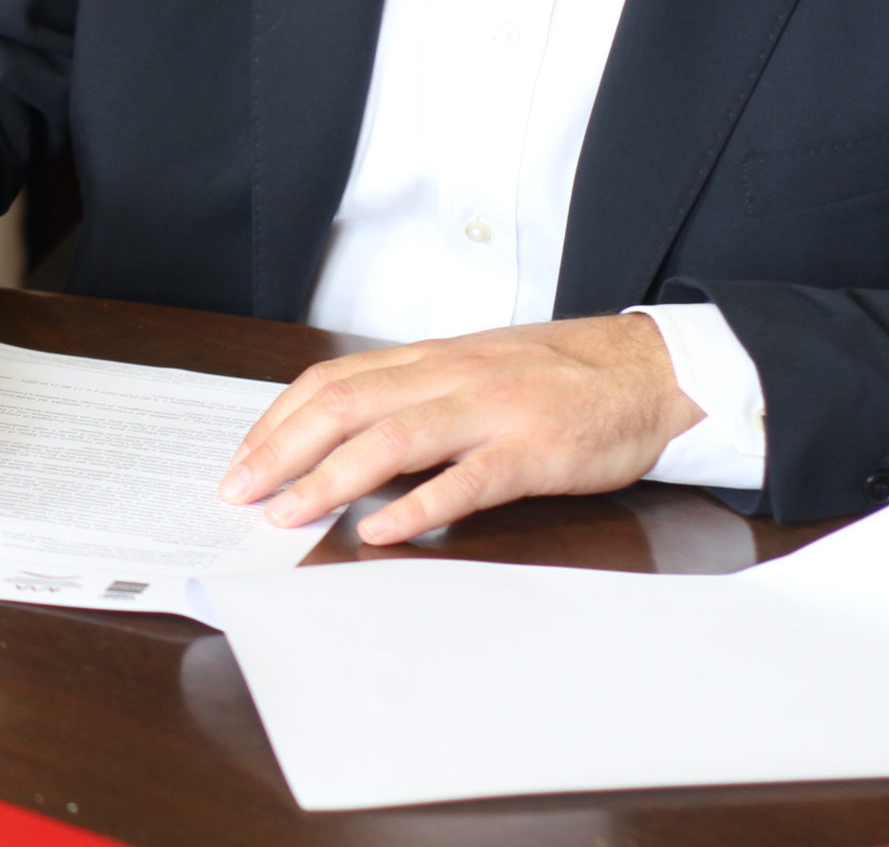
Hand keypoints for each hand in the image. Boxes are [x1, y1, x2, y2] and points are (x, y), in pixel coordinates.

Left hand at [217, 314, 704, 545]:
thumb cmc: (556, 376)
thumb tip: (342, 435)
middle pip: (344, 405)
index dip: (277, 420)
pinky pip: (466, 480)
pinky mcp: (533, 451)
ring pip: (392, 439)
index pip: (330, 381)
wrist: (648, 370)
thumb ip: (413, 396)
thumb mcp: (472, 369)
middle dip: (281, 449)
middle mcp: (448, 377)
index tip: (241, 459)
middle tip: (240, 492)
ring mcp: (491, 412)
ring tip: (288, 514)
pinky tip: (380, 530)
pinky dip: (418, 506)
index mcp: (427, 358)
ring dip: (330, 478)